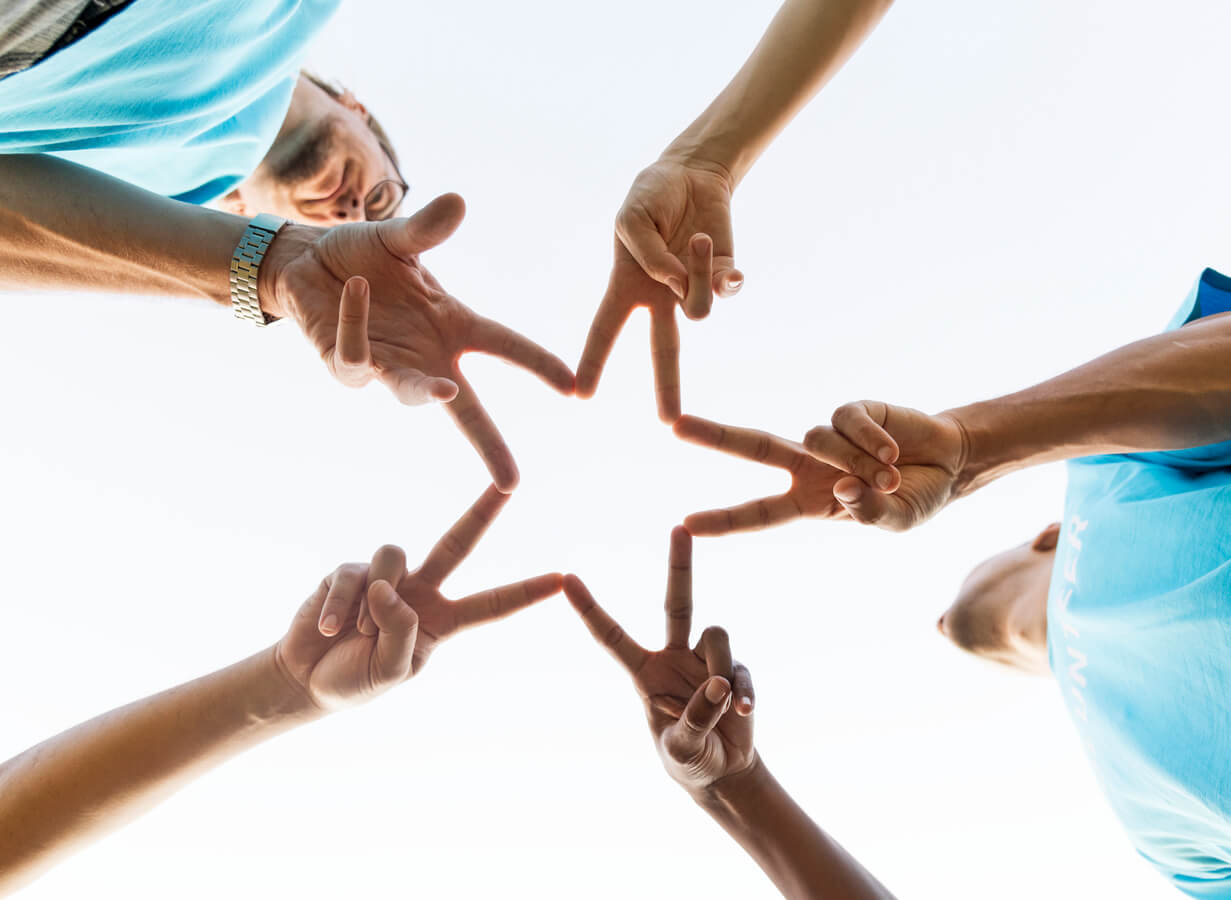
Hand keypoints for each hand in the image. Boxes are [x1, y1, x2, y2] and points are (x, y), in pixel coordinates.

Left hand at [264, 193, 574, 490]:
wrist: (304, 263)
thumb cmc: (361, 256)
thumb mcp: (399, 240)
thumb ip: (427, 230)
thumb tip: (457, 201)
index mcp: (451, 325)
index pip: (505, 346)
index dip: (539, 365)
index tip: (574, 388)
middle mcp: (425, 355)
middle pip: (465, 408)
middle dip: (488, 445)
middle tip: (510, 480)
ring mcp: (388, 366)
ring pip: (411, 391)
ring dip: (425, 393)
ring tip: (444, 391)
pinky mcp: (347, 366)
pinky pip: (357, 358)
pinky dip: (358, 323)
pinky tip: (356, 288)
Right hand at [275, 484, 562, 710]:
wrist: (304, 679)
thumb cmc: (355, 681)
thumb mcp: (390, 671)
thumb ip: (401, 631)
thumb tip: (392, 588)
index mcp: (441, 621)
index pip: (491, 605)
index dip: (525, 592)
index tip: (563, 579)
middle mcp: (419, 592)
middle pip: (457, 542)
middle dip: (483, 511)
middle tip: (512, 483)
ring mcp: (386, 577)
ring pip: (394, 557)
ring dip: (372, 601)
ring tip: (353, 632)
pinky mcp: (351, 571)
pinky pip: (354, 574)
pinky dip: (340, 604)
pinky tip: (328, 627)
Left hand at [563, 527, 755, 792]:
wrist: (723, 772)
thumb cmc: (687, 760)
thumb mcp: (681, 749)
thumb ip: (695, 719)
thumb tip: (720, 684)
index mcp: (643, 672)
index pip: (612, 636)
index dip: (590, 609)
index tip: (567, 578)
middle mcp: (673, 656)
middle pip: (677, 602)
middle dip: (680, 565)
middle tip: (680, 527)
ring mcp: (706, 660)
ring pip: (716, 635)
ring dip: (719, 669)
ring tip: (722, 708)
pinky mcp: (735, 671)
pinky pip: (740, 669)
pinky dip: (743, 691)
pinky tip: (744, 713)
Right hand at [576, 159, 742, 422]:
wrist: (691, 172)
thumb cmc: (651, 196)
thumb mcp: (633, 220)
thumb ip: (649, 256)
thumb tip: (678, 286)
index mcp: (627, 286)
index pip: (606, 330)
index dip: (594, 361)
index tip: (581, 394)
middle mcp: (660, 296)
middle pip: (664, 351)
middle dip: (667, 386)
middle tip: (669, 422)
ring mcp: (693, 288)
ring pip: (699, 309)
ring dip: (698, 274)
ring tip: (695, 239)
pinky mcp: (724, 273)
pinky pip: (726, 288)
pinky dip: (722, 270)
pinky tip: (710, 245)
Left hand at [673, 414, 902, 535]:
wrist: (950, 465)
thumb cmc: (914, 498)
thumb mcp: (894, 521)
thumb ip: (870, 513)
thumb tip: (844, 489)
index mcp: (808, 501)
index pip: (759, 513)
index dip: (724, 519)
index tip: (685, 523)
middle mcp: (808, 465)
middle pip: (753, 447)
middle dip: (715, 436)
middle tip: (675, 427)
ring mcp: (827, 437)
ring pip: (817, 440)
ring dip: (855, 461)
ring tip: (889, 475)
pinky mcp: (852, 411)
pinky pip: (846, 422)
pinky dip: (870, 439)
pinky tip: (892, 451)